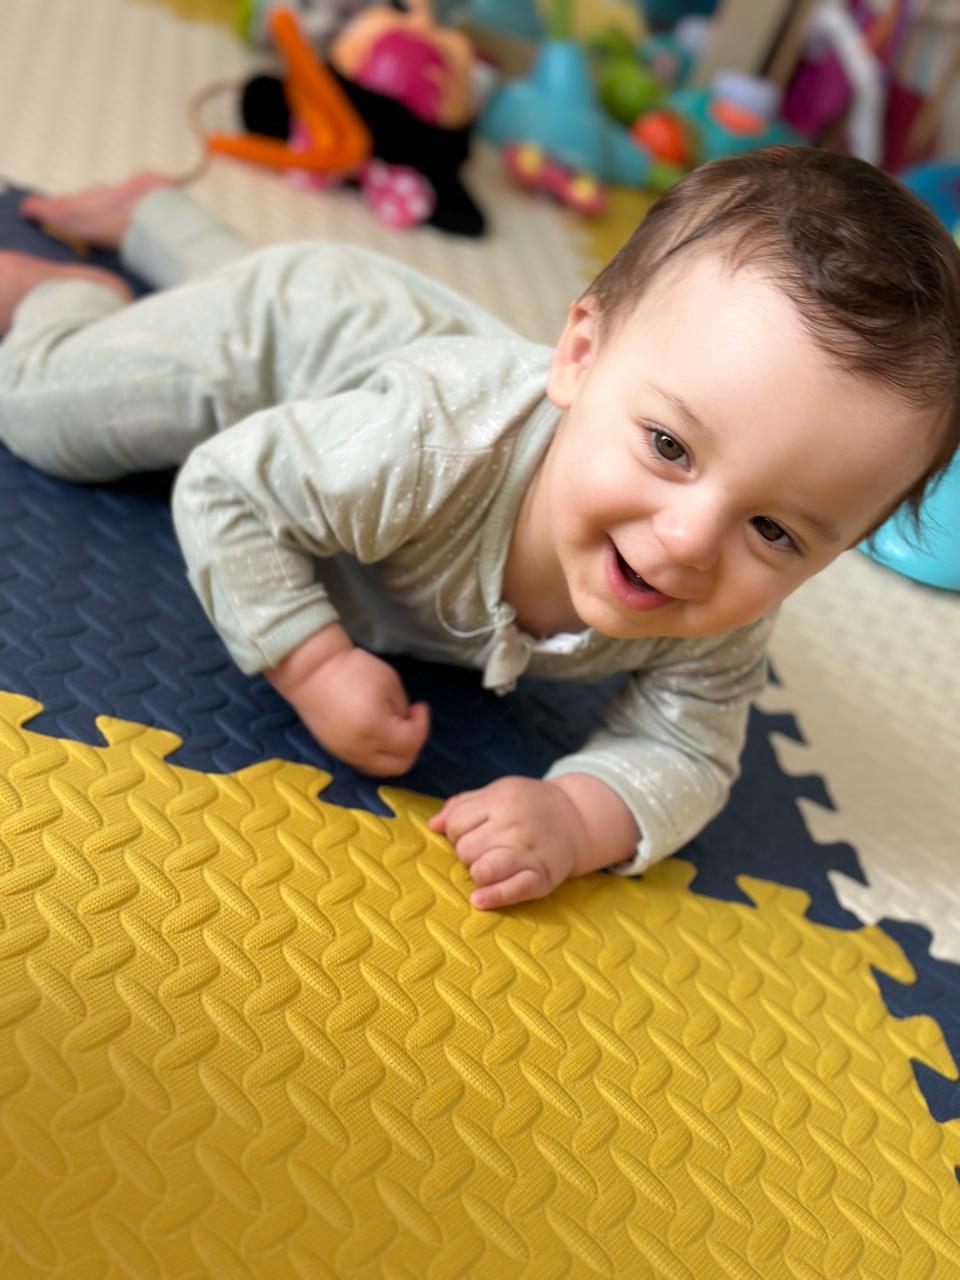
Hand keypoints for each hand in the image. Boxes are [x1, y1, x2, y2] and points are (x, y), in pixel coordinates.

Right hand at [266, 626, 429, 775]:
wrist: (310, 672)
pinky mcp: (337, 753)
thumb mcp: (389, 682)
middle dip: (413, 746)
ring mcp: (346, 754)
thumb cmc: (351, 669)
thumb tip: (407, 725)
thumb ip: (403, 710)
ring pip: (382, 770)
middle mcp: (360, 748)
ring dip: (396, 754)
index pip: (411, 743)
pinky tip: (379, 735)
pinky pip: (366, 765)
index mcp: (374, 727)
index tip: (419, 707)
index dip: (422, 725)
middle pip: (399, 766)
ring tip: (395, 729)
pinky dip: (380, 756)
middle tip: (412, 724)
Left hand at [428, 776, 590, 909]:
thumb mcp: (498, 792)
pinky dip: (494, 897)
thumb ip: (463, 805)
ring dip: (478, 872)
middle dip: (468, 853)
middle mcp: (514, 825)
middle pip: (465, 849)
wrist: (577, 817)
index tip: (473, 833)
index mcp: (501, 800)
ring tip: (490, 867)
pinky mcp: (542, 876)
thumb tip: (433, 825)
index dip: (457, 831)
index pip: (456, 823)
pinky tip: (479, 900)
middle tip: (486, 849)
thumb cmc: (529, 804)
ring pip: (481, 870)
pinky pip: (513, 890)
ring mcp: (528, 852)